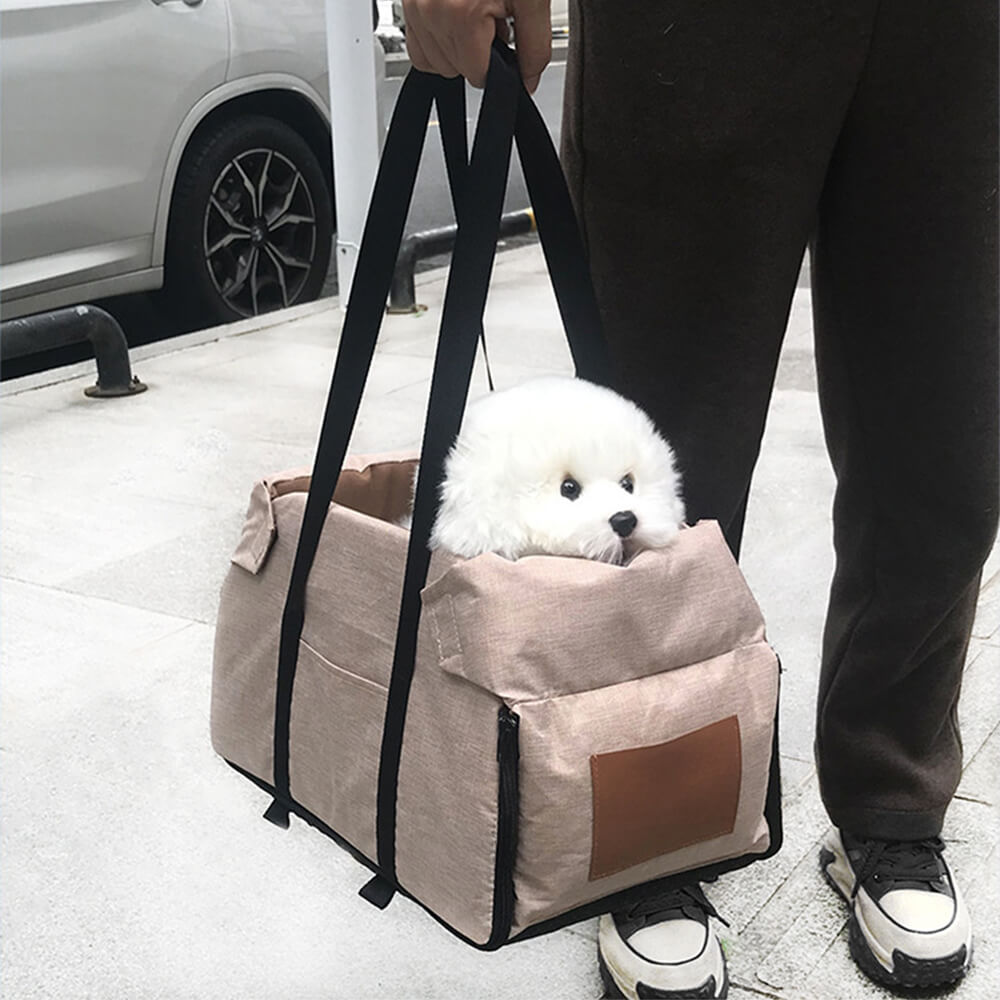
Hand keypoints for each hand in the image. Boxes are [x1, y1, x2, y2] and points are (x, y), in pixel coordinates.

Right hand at [402, 0, 551, 93]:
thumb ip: (535, 47)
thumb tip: (527, 83)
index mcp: (462, 15)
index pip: (478, 76)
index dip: (498, 63)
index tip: (505, 37)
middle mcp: (430, 11)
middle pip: (454, 70)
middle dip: (477, 51)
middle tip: (492, 17)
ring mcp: (413, 5)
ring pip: (433, 62)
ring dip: (455, 46)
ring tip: (474, 9)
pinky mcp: (406, 0)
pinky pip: (415, 43)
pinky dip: (434, 39)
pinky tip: (454, 18)